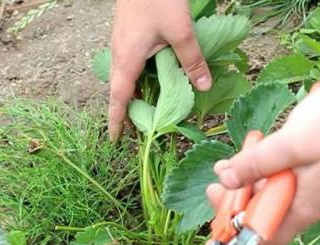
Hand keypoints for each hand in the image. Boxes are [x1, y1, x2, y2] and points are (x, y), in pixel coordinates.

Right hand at [108, 0, 211, 140]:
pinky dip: (137, 76)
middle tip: (137, 129)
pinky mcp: (127, 33)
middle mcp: (119, 53)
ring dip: (132, 93)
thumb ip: (191, 59)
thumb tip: (203, 85)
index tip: (115, 139)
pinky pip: (129, 62)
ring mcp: (121, 41)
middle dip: (126, 110)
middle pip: (120, 89)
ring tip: (145, 108)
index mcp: (127, 58)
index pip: (118, 98)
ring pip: (124, 75)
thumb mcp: (180, 31)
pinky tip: (152, 76)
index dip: (117, 120)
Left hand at [207, 80, 319, 244]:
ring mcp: (314, 188)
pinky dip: (269, 162)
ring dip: (251, 173)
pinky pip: (285, 175)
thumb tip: (225, 180)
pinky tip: (261, 142)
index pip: (262, 240)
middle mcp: (308, 205)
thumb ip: (255, 165)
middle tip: (221, 170)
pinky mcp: (318, 171)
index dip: (234, 229)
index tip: (218, 202)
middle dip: (237, 193)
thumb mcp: (290, 144)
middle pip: (262, 213)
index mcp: (303, 208)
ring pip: (271, 191)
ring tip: (243, 147)